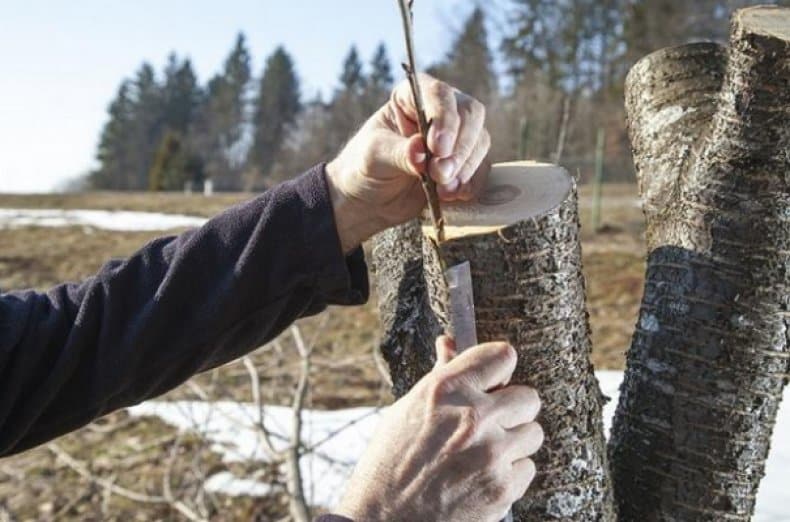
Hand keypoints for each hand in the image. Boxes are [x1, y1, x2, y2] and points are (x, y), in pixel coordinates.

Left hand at [326, 74, 490, 252]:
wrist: (368, 200)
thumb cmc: (365, 167)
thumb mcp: (374, 156)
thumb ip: (398, 153)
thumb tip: (420, 152)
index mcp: (412, 96)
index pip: (440, 94)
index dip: (445, 119)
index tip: (438, 148)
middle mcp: (439, 111)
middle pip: (471, 114)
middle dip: (459, 147)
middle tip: (440, 173)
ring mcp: (455, 136)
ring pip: (480, 141)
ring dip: (465, 168)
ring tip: (443, 190)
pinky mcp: (463, 163)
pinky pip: (481, 168)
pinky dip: (471, 183)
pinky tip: (452, 195)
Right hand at [335, 337, 542, 521]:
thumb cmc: (389, 463)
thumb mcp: (407, 410)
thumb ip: (441, 377)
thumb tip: (450, 343)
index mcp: (445, 389)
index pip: (503, 356)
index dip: (499, 368)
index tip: (494, 378)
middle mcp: (473, 417)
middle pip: (529, 397)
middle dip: (512, 408)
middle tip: (490, 422)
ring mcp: (491, 455)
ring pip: (533, 433)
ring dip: (513, 442)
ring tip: (482, 453)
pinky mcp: (502, 489)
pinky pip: (527, 468)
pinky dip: (509, 473)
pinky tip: (480, 477)